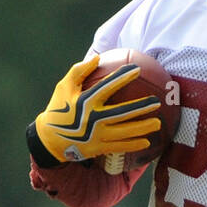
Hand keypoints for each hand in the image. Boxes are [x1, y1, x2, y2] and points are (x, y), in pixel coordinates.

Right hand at [30, 55, 160, 163]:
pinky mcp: (98, 148)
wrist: (48, 140)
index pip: (107, 87)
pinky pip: (119, 147)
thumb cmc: (59, 109)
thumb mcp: (64, 87)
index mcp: (85, 102)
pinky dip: (133, 145)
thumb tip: (97, 57)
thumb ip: (79, 71)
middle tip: (157, 102)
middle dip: (140, 108)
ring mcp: (96, 136)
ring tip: (158, 124)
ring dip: (142, 128)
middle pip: (121, 113)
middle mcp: (93, 119)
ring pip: (124, 132)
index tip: (137, 69)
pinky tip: (147, 143)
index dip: (122, 77)